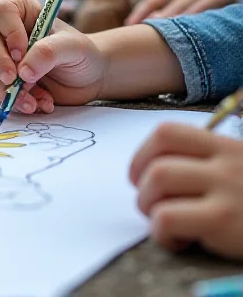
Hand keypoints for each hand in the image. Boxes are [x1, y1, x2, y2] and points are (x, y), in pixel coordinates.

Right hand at [0, 0, 107, 113]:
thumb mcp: (74, 48)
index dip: (8, 31)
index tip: (22, 51)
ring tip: (31, 102)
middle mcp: (3, 31)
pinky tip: (28, 105)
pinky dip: (1, 101)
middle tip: (16, 82)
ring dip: (1, 88)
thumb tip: (24, 71)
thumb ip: (49, 52)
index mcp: (21, 12)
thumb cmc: (80, 55)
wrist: (86, 80)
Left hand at [126, 0, 233, 24]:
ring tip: (159, 29)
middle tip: (142, 29)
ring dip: (169, 17)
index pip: (151, 0)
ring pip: (180, 6)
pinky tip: (185, 25)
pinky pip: (201, 7)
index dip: (139, 12)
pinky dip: (192, 15)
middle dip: (150, 16)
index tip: (129, 24)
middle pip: (162, 2)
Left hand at [130, 123, 242, 258]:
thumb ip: (206, 164)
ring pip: (158, 181)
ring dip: (149, 206)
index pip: (167, 133)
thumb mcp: (240, 170)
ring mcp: (227, 189)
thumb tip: (154, 171)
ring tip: (164, 222)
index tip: (140, 175)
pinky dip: (162, 231)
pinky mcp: (225, 220)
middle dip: (142, 186)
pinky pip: (167, 217)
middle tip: (151, 205)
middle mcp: (226, 162)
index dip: (142, 154)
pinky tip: (180, 240)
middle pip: (158, 160)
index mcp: (226, 146)